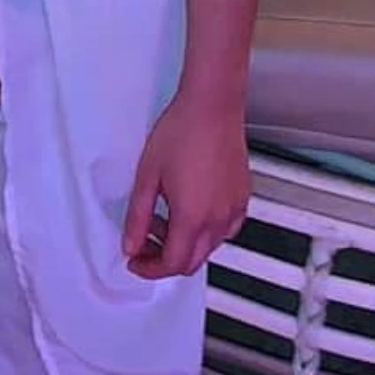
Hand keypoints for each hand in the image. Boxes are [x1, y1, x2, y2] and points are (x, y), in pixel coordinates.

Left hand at [122, 87, 250, 280]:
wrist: (212, 105)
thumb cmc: (182, 131)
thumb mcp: (148, 176)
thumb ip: (138, 217)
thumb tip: (131, 245)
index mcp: (192, 218)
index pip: (171, 264)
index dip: (150, 268)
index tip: (136, 260)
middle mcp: (218, 220)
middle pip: (192, 262)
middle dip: (165, 259)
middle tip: (146, 243)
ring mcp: (234, 209)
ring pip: (209, 247)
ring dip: (185, 244)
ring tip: (165, 218)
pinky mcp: (242, 197)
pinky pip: (225, 230)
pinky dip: (206, 231)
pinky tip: (191, 209)